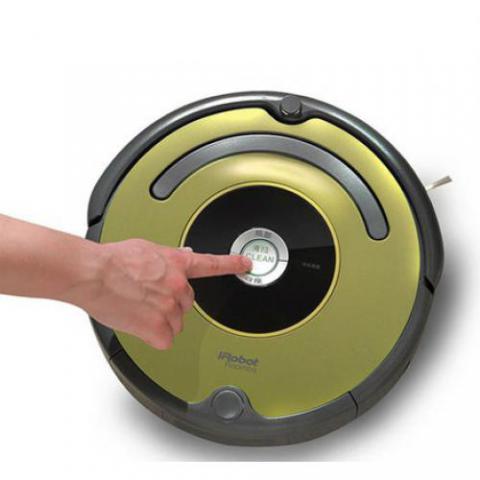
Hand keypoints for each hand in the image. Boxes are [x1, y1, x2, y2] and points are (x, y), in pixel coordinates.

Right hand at [74, 239, 251, 349]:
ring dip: (162, 320)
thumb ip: (169, 255)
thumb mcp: (146, 248)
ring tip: (140, 308)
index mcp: (177, 264)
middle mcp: (178, 285)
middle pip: (187, 303)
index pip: (211, 264)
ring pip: (176, 323)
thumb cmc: (113, 260)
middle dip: (173, 303)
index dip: (231, 264)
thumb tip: (184, 254)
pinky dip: (154, 337)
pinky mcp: (157, 328)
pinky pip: (165, 339)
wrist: (94, 274)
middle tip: (150, 298)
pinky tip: (140, 325)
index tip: (245, 265)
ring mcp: (169, 308)